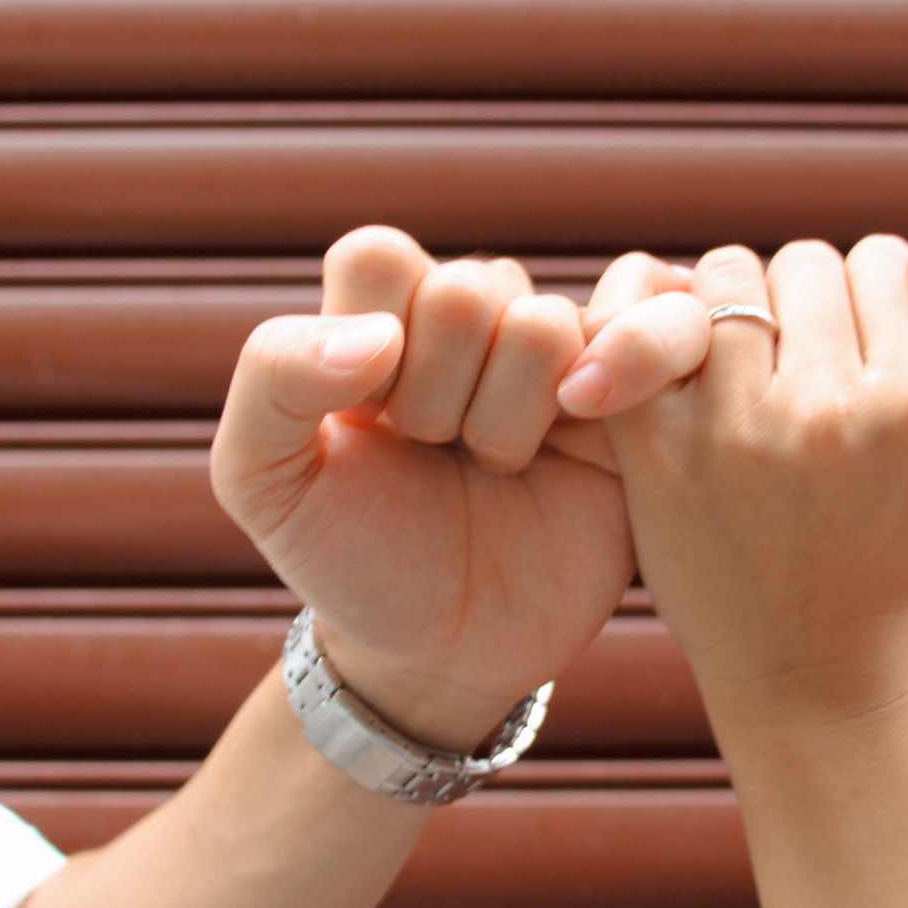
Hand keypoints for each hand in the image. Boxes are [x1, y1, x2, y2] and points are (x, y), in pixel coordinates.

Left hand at [210, 226, 708, 751]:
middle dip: (436, 400)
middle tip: (435, 458)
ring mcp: (554, 352)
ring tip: (494, 468)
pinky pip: (642, 330)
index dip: (371, 344)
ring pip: (544, 323)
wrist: (448, 651)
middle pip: (465, 289)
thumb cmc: (353, 560)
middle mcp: (472, 319)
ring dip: (508, 421)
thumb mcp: (265, 483)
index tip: (367, 422)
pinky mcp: (630, 390)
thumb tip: (377, 337)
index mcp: (382, 314)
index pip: (378, 256)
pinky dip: (609, 384)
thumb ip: (273, 382)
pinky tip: (576, 446)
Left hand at [582, 225, 907, 728]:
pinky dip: (660, 330)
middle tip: (806, 364)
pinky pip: (648, 328)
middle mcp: (824, 414)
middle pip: (804, 261)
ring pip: (726, 278)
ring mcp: (734, 431)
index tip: (865, 348)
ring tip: (751, 367)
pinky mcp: (657, 451)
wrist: (802, 657)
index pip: (884, 258)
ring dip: (735, 308)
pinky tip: (685, 367)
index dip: (875, 294)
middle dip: (806, 301)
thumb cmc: (892, 541)